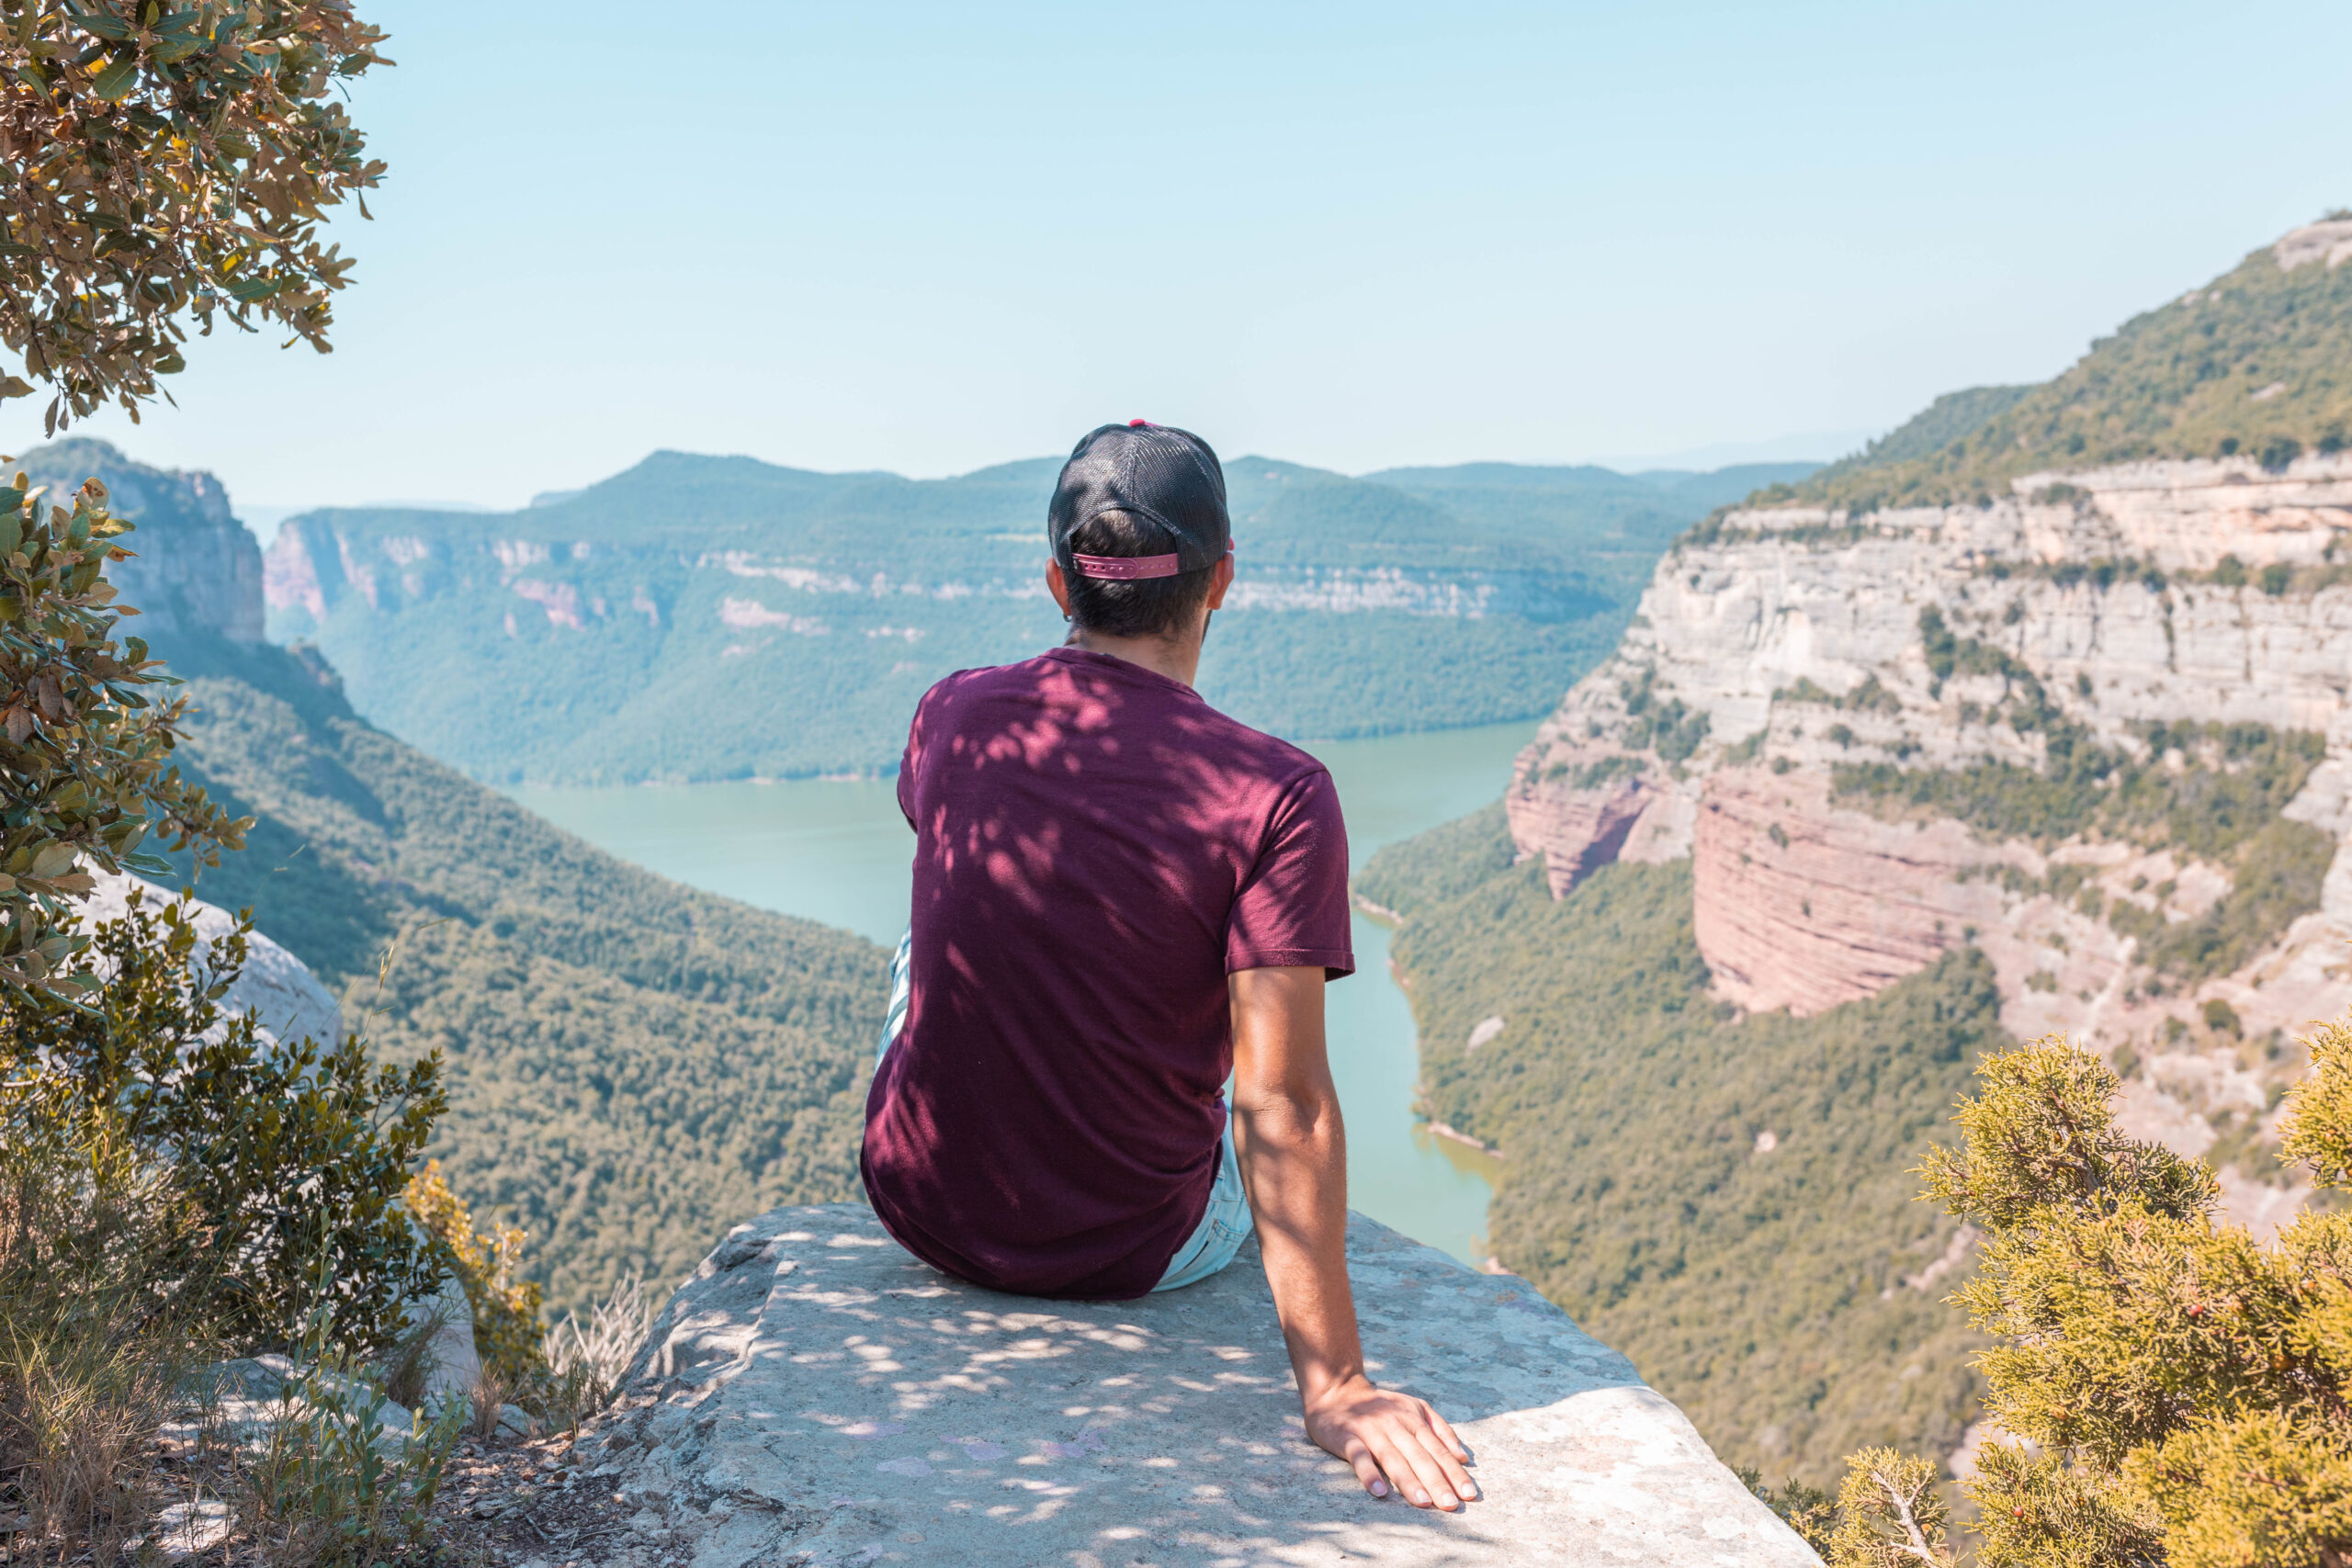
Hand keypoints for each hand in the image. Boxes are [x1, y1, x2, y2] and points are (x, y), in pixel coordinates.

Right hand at [1303, 1372, 1475, 1509]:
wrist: (1337, 1393)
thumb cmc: (1380, 1407)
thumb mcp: (1414, 1408)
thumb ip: (1440, 1429)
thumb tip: (1463, 1456)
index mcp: (1413, 1418)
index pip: (1438, 1449)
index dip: (1454, 1472)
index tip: (1469, 1494)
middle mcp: (1394, 1423)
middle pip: (1419, 1456)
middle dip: (1436, 1481)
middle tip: (1450, 1505)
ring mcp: (1370, 1430)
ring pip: (1392, 1458)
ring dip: (1408, 1481)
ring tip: (1423, 1503)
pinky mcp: (1347, 1437)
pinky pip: (1359, 1456)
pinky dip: (1369, 1473)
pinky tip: (1379, 1492)